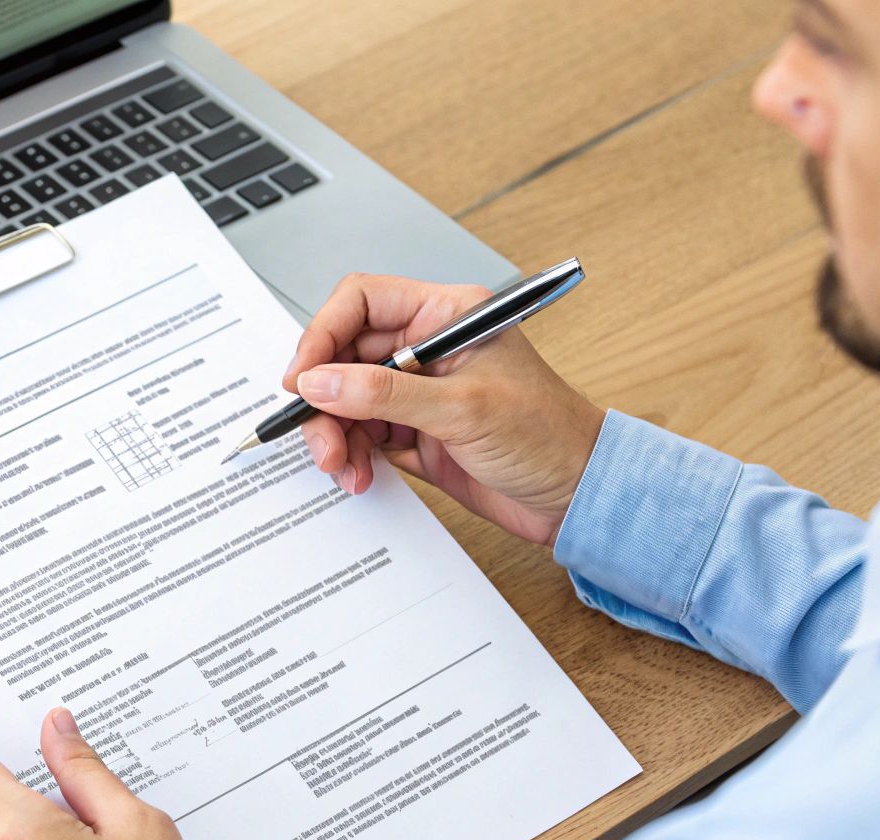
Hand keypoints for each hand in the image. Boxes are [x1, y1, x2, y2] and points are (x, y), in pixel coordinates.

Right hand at [284, 273, 605, 545]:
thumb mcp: (462, 409)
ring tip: (342, 466)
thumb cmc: (548, 436)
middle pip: (343, 357)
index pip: (362, 303)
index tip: (302, 379)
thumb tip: (319, 383)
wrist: (577, 495)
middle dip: (324, 400)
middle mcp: (426, 348)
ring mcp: (417, 392)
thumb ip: (383, 393)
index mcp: (445, 316)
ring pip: (344, 400)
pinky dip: (351, 457)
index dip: (323, 334)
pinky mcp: (413, 431)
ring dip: (333, 435)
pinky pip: (360, 436)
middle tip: (320, 440)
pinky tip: (360, 476)